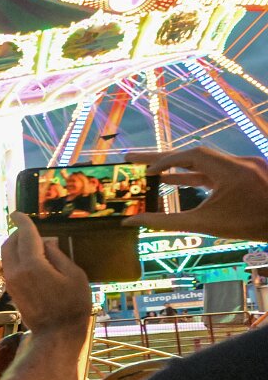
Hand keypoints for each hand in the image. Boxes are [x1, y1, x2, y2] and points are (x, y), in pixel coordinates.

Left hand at [0, 213, 92, 334]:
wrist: (56, 334)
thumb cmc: (73, 305)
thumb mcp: (75, 275)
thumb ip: (57, 255)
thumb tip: (45, 243)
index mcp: (32, 265)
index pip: (24, 235)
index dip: (22, 221)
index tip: (18, 213)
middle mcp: (16, 271)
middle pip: (10, 242)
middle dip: (18, 232)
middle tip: (32, 230)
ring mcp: (10, 281)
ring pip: (6, 254)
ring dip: (16, 244)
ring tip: (33, 244)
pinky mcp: (11, 290)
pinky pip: (9, 265)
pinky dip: (16, 256)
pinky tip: (31, 259)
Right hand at [125, 145, 267, 241]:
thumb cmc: (248, 226)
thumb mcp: (205, 224)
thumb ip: (167, 221)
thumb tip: (131, 222)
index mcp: (229, 170)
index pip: (190, 156)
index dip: (164, 162)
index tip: (145, 172)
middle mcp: (238, 161)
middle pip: (193, 154)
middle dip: (162, 158)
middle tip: (133, 157)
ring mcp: (246, 165)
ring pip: (204, 162)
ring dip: (177, 167)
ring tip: (151, 172)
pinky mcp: (249, 172)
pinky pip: (216, 170)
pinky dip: (195, 175)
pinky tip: (176, 181)